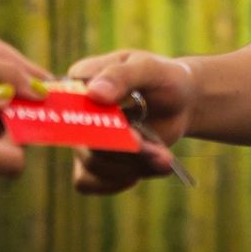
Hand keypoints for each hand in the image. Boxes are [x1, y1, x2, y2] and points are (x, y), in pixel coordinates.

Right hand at [63, 49, 196, 194]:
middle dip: (125, 151)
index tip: (133, 134)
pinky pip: (86, 182)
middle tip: (160, 154)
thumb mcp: (149, 68)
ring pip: (92, 165)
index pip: (69, 104)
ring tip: (163, 159)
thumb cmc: (163, 78)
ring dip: (132, 166)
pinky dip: (115, 183)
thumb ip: (121, 76)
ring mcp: (82, 138)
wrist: (182, 103)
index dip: (93, 124)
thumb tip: (94, 94)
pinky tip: (141, 171)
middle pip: (84, 141)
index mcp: (80, 81)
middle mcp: (76, 112)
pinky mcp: (93, 161)